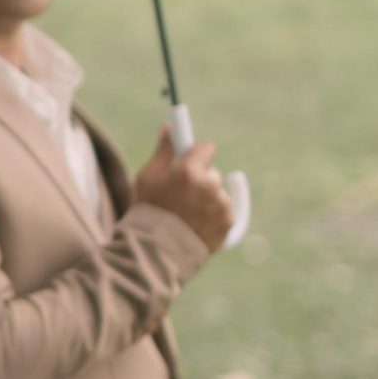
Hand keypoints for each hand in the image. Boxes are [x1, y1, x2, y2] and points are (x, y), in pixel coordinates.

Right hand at [132, 124, 234, 253]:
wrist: (158, 251)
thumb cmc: (149, 210)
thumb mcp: (149, 177)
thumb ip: (164, 150)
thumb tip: (168, 127)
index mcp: (189, 170)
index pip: (205, 146)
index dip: (196, 153)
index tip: (190, 159)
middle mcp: (209, 184)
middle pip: (211, 172)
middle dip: (199, 180)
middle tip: (181, 195)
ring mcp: (221, 204)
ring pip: (217, 193)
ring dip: (207, 199)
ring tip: (187, 215)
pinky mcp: (229, 221)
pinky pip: (224, 211)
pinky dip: (213, 216)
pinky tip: (196, 224)